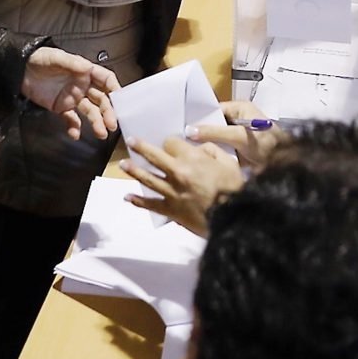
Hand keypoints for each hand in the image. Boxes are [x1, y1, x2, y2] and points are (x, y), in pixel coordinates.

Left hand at [21, 47, 119, 139]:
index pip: (105, 79)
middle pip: (101, 99)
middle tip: (112, 124)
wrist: (18, 70)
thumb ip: (71, 63)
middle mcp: (81, 85)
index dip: (114, 88)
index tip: (121, 100)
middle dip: (108, 112)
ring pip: (89, 112)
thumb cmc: (38, 59)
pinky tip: (75, 134)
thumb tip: (87, 68)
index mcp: (84, 71)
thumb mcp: (55, 57)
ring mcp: (72, 97)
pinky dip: (74, 127)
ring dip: (96, 122)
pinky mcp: (60, 108)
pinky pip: (71, 119)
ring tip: (101, 133)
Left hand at [121, 136, 243, 237]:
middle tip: (130, 141)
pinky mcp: (170, 210)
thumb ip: (212, 150)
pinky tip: (128, 197)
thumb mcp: (228, 163)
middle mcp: (177, 172)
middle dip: (140, 147)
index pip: (171, 143)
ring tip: (123, 165)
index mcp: (191, 158)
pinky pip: (151, 204)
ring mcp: (171, 192)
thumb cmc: (234, 188)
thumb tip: (199, 148)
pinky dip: (138, 201)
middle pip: (153, 156)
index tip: (170, 144)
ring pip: (147, 178)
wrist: (233, 217)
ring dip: (134, 171)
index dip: (171, 142)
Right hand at [185, 100, 280, 167]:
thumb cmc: (269, 144)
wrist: (284, 166)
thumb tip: (192, 130)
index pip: (214, 109)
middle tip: (180, 134)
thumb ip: (216, 132)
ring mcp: (236, 136)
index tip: (183, 122)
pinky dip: (211, 152)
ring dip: (204, 142)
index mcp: (240, 109)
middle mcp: (237, 120)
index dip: (200, 116)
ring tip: (183, 144)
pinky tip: (196, 155)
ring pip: (215, 137)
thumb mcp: (240, 135)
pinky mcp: (235, 150)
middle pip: (213, 123)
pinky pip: (219, 149)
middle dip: (200, 130)